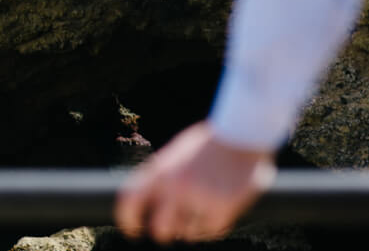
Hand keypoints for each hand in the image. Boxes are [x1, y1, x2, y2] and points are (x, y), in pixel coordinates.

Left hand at [114, 122, 274, 243]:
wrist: (241, 134)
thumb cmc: (206, 145)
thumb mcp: (175, 155)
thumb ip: (160, 178)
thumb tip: (146, 206)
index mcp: (160, 170)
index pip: (130, 201)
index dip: (127, 220)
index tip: (132, 230)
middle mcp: (176, 186)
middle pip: (160, 230)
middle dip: (164, 233)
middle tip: (170, 230)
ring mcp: (199, 199)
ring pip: (186, 233)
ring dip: (191, 226)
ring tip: (201, 207)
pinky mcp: (222, 209)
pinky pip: (209, 233)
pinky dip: (211, 226)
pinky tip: (215, 211)